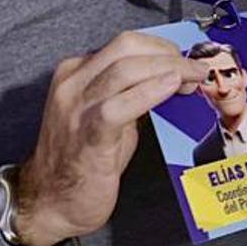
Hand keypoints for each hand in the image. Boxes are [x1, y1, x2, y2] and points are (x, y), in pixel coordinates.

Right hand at [13, 31, 208, 245]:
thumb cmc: (82, 160)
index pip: (125, 43)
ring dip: (168, 69)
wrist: (51, 202)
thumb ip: (132, 92)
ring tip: (193, 78)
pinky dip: (150, 92)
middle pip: (126, 47)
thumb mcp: (107, 114)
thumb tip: (171, 76)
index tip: (185, 60)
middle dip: (168, 54)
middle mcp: (73, 84)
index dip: (162, 48)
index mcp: (76, 73)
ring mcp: (77, 108)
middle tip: (195, 69)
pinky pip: (119, 106)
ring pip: (125, 69)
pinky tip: (171, 88)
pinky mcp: (87, 136)